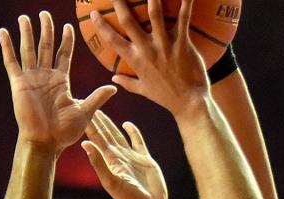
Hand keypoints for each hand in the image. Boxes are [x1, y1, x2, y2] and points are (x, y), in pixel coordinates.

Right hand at [0, 11, 116, 151]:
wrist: (46, 142)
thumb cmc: (64, 132)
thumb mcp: (85, 112)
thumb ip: (97, 98)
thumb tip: (114, 88)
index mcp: (61, 81)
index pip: (64, 54)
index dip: (66, 40)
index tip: (68, 26)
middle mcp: (45, 76)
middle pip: (45, 46)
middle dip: (46, 29)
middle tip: (45, 13)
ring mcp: (31, 78)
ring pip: (28, 49)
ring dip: (27, 33)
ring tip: (25, 17)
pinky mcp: (18, 83)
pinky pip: (11, 62)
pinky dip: (7, 47)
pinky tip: (4, 32)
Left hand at [82, 112, 167, 198]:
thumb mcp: (112, 181)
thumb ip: (99, 163)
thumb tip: (84, 144)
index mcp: (109, 160)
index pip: (97, 138)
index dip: (89, 124)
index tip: (80, 109)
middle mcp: (118, 157)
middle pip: (105, 134)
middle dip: (96, 120)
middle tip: (86, 103)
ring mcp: (131, 158)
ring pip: (118, 135)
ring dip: (110, 123)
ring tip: (101, 110)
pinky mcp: (145, 160)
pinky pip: (137, 141)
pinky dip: (132, 132)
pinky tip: (127, 124)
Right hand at [88, 0, 208, 117]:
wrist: (190, 104)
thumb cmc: (167, 97)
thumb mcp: (144, 91)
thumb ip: (128, 83)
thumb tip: (113, 79)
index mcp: (136, 61)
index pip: (113, 41)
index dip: (101, 26)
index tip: (93, 13)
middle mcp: (147, 50)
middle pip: (128, 21)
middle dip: (119, 2)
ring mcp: (165, 45)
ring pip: (155, 14)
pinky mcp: (182, 43)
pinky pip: (183, 19)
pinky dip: (185, 3)